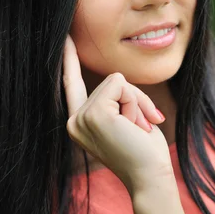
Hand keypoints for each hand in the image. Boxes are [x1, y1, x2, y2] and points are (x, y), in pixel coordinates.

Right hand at [63, 35, 172, 193]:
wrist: (150, 176)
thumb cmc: (144, 152)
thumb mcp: (126, 120)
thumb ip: (116, 101)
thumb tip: (116, 80)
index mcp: (79, 123)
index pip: (72, 85)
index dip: (68, 60)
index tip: (65, 37)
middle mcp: (74, 121)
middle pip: (109, 81)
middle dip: (134, 99)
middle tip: (139, 128)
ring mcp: (81, 118)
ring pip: (117, 82)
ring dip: (136, 103)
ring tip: (136, 130)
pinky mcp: (95, 114)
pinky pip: (121, 85)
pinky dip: (135, 102)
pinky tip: (134, 126)